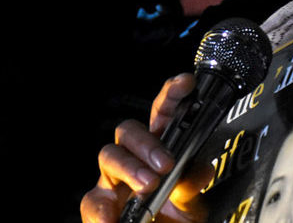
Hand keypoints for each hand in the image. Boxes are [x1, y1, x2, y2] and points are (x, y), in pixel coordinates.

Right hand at [80, 73, 209, 222]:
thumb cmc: (177, 219)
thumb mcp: (192, 203)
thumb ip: (192, 185)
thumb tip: (199, 169)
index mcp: (161, 149)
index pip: (162, 115)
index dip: (172, 95)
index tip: (186, 82)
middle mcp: (134, 158)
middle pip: (129, 130)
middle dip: (146, 143)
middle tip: (165, 164)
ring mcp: (115, 180)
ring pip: (108, 155)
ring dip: (128, 167)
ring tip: (148, 185)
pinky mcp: (101, 206)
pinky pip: (93, 200)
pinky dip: (101, 209)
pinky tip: (112, 218)